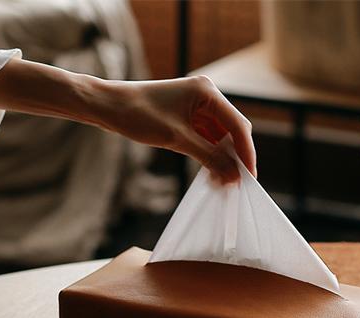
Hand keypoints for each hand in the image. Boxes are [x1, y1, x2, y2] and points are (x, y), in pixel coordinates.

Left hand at [98, 76, 255, 183]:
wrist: (109, 107)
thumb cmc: (138, 115)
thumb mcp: (176, 139)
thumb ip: (208, 156)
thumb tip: (233, 175)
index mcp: (207, 92)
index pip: (237, 125)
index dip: (246, 153)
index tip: (250, 177)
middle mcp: (205, 96)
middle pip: (231, 130)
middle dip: (235, 157)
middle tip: (238, 184)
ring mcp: (195, 106)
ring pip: (219, 136)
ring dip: (222, 158)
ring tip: (224, 183)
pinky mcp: (185, 117)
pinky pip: (205, 138)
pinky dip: (209, 155)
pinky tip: (211, 172)